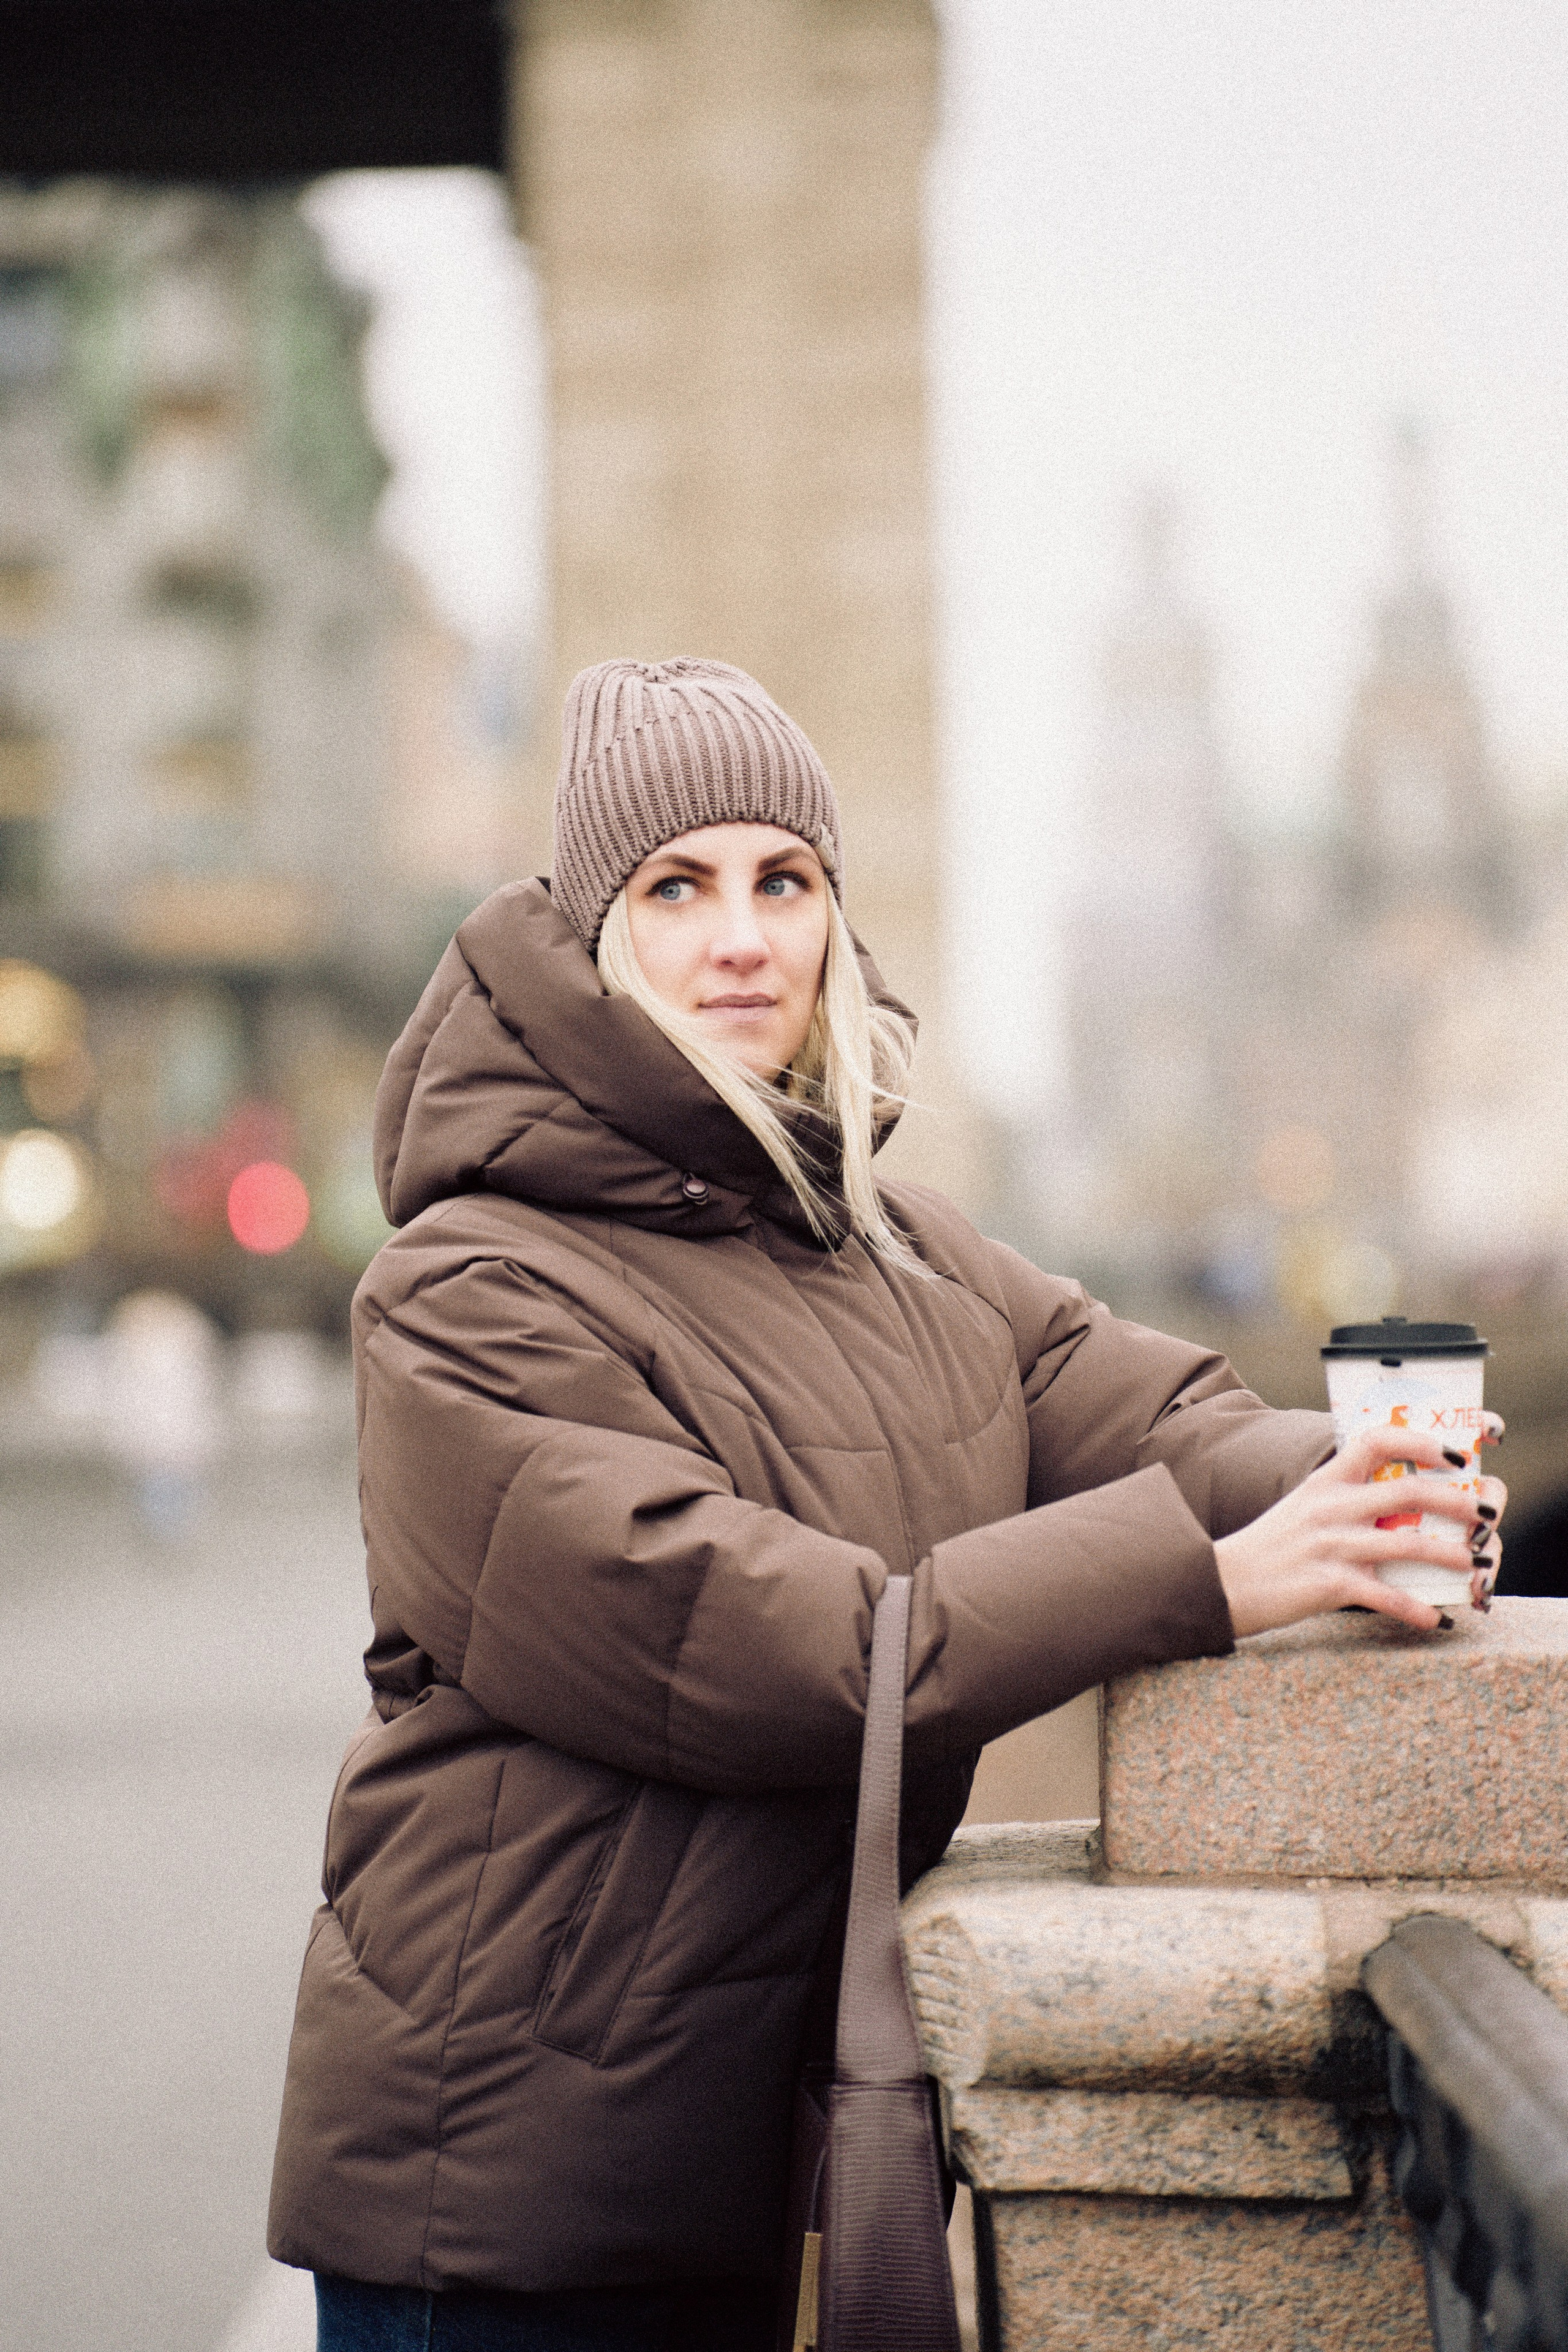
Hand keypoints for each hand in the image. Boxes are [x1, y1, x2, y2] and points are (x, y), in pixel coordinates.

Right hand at [1214, 1418, 1508, 1639]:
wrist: (1225, 1583)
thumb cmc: (1271, 1548)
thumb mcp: (1304, 1508)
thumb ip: (1345, 1499)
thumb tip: (1395, 1501)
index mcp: (1326, 1481)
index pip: (1377, 1440)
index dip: (1420, 1442)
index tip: (1454, 1456)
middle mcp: (1332, 1507)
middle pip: (1408, 1491)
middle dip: (1456, 1501)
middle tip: (1484, 1514)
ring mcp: (1332, 1544)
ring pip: (1408, 1542)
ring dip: (1450, 1554)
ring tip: (1474, 1563)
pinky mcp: (1329, 1584)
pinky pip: (1385, 1595)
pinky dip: (1416, 1609)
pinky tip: (1436, 1619)